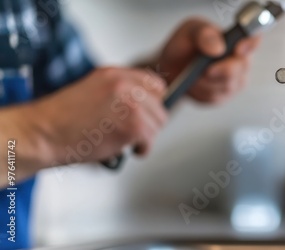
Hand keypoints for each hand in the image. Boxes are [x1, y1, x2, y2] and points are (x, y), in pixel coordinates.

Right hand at [30, 67, 166, 166]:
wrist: (43, 133)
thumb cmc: (62, 120)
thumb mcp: (93, 90)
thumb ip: (120, 92)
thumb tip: (144, 104)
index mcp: (115, 74)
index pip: (155, 84)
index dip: (153, 102)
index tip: (147, 113)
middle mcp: (125, 85)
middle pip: (160, 105)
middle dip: (149, 122)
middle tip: (135, 131)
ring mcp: (131, 104)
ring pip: (158, 124)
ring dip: (145, 136)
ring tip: (126, 140)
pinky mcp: (134, 126)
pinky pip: (150, 140)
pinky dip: (142, 149)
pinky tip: (127, 149)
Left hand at [157, 18, 260, 103]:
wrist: (172, 67)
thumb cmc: (185, 46)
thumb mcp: (190, 32)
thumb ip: (204, 35)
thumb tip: (218, 48)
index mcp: (236, 39)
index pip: (253, 39)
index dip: (251, 44)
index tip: (238, 48)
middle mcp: (241, 60)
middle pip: (241, 67)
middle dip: (222, 70)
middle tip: (206, 70)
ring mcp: (235, 79)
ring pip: (227, 85)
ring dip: (207, 82)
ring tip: (193, 75)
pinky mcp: (224, 95)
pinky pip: (216, 97)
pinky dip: (201, 91)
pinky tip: (193, 85)